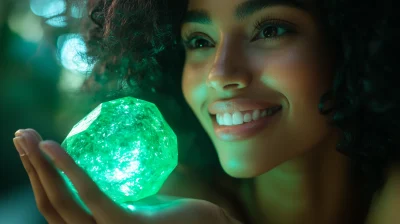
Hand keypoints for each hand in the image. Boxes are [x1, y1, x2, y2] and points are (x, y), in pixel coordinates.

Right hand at [12, 128, 241, 223]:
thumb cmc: (176, 216)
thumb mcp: (138, 202)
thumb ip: (116, 193)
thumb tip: (101, 166)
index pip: (55, 210)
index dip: (37, 180)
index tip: (30, 151)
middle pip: (48, 205)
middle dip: (30, 167)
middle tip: (19, 135)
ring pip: (59, 201)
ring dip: (38, 165)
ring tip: (26, 136)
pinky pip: (88, 194)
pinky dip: (66, 168)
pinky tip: (52, 146)